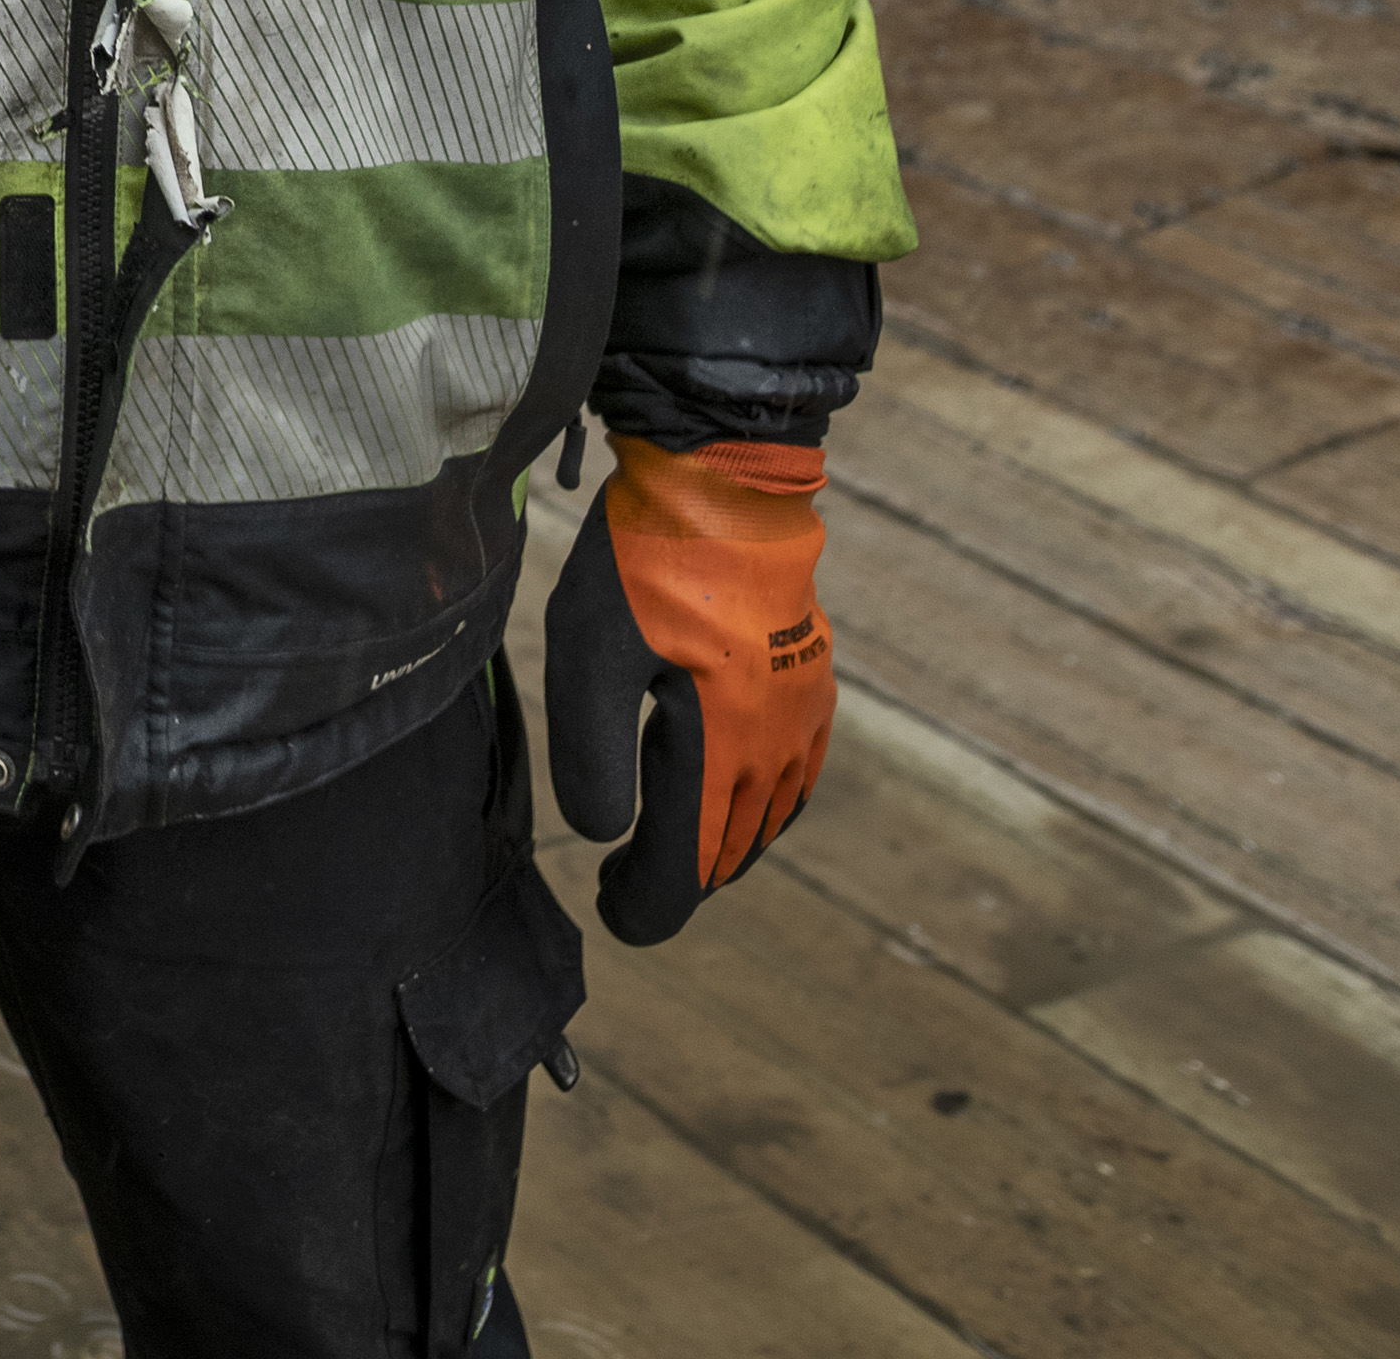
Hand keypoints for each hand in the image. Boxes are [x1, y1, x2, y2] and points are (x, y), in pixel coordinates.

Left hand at [545, 436, 835, 943]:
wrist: (720, 485)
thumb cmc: (641, 567)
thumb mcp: (589, 655)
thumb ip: (591, 756)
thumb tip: (604, 838)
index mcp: (721, 749)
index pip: (688, 866)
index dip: (647, 907)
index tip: (611, 915)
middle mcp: (775, 745)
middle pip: (730, 850)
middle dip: (676, 881)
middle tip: (620, 889)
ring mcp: (803, 715)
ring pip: (768, 818)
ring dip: (720, 848)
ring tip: (666, 856)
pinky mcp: (811, 683)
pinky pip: (794, 775)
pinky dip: (758, 807)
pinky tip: (730, 798)